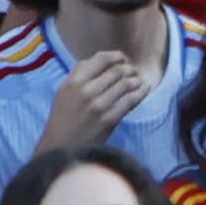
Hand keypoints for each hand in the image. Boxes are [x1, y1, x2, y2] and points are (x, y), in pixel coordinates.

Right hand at [35, 49, 154, 148]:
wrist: (60, 148)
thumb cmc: (63, 119)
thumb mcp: (64, 92)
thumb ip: (80, 74)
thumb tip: (104, 58)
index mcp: (73, 82)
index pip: (100, 59)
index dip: (116, 56)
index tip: (123, 59)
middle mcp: (85, 91)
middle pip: (116, 70)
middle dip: (129, 68)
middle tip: (134, 71)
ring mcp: (97, 106)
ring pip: (126, 84)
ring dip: (136, 79)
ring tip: (139, 80)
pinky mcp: (108, 120)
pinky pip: (130, 101)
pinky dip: (141, 92)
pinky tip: (145, 88)